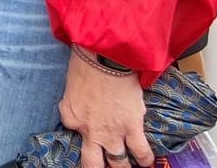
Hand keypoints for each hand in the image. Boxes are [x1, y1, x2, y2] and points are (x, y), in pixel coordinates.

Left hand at [62, 51, 152, 167]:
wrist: (105, 59)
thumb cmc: (85, 67)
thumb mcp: (70, 90)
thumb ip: (73, 106)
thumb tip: (81, 112)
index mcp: (72, 119)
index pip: (73, 134)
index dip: (81, 133)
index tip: (87, 136)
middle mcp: (91, 132)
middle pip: (93, 163)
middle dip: (98, 167)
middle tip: (102, 165)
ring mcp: (113, 133)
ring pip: (118, 162)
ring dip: (122, 165)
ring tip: (125, 165)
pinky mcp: (132, 128)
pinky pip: (141, 152)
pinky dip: (145, 159)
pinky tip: (146, 162)